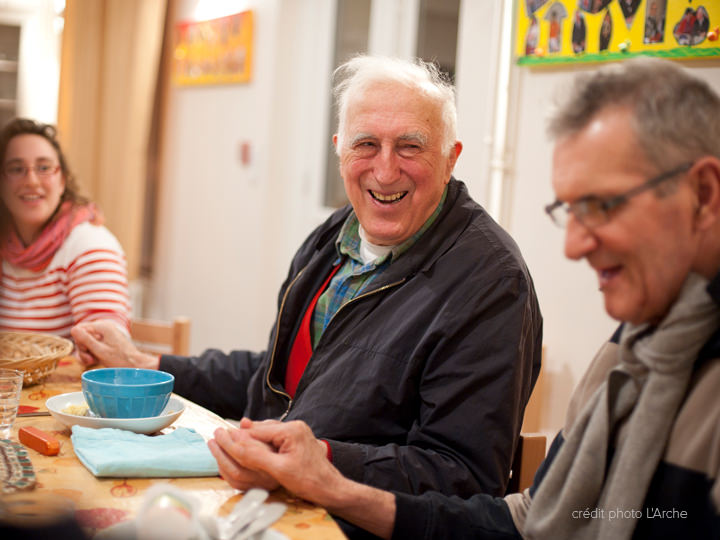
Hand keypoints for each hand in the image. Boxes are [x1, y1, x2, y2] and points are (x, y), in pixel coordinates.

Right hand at [71, 320, 158, 368]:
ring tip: (95, 360)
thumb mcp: (100, 351)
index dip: (80, 342)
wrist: (135, 365)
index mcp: (102, 326)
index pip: (79, 329)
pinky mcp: (106, 340)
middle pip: (82, 336)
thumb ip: (86, 340)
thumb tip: (73, 329)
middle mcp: (104, 327)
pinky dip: (93, 353)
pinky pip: (94, 345)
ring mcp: (105, 333)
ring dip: (88, 353)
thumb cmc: (120, 359)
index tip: (87, 352)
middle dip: (84, 349)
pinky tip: (98, 360)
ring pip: (87, 342)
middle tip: (92, 360)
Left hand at [208, 425, 279, 491]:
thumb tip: (243, 423)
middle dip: (225, 446)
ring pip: (236, 474)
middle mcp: (272, 475)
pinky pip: (235, 483)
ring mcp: (263, 485)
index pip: (253, 449)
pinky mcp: (257, 490)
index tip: (228, 430)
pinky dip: (224, 470)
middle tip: (217, 433)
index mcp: (280, 458)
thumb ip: (261, 428)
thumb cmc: (286, 445)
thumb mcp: (278, 432)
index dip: (237, 438)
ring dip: (221, 457)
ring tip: (213, 443)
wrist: (295, 467)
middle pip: (243, 462)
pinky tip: (219, 458)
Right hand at [218, 419, 396, 538]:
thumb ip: (256, 456)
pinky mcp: (298, 441)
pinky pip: (276, 439)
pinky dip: (263, 443)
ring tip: (234, 440)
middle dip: (244, 435)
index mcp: (291, 430)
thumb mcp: (278, 469)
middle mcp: (295, 427)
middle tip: (222, 435)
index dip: (237, 436)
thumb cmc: (309, 481)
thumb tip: (235, 444)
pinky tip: (255, 448)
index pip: (257, 431)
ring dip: (253, 439)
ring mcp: (298, 433)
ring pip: (267, 434)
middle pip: (261, 430)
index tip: (219, 436)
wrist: (331, 489)